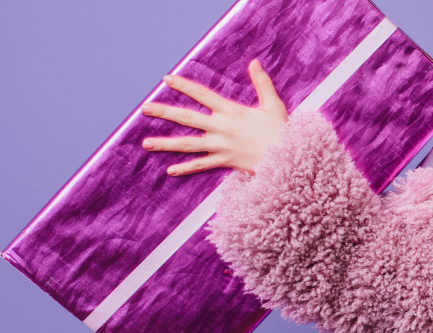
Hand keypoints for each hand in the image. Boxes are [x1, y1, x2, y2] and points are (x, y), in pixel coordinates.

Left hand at [140, 58, 287, 176]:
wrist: (287, 159)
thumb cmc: (282, 131)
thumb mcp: (273, 104)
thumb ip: (262, 82)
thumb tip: (254, 62)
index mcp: (231, 111)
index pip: (202, 95)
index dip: (184, 86)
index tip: (167, 79)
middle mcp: (221, 128)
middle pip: (187, 118)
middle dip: (165, 112)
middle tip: (145, 109)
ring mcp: (221, 146)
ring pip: (188, 144)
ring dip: (166, 144)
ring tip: (146, 143)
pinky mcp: (225, 161)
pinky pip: (202, 165)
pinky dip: (186, 168)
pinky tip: (170, 170)